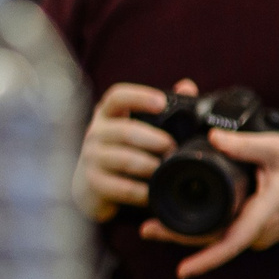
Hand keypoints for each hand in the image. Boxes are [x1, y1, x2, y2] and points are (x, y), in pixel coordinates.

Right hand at [74, 80, 183, 221]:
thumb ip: (162, 108)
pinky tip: (153, 192)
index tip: (161, 103)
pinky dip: (141, 191)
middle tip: (173, 147)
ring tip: (166, 169)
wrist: (91, 186)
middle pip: (125, 131)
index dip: (139, 97)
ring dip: (150, 165)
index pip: (117, 97)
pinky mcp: (92, 183)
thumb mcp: (137, 127)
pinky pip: (121, 187)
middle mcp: (95, 133)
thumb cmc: (122, 151)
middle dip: (154, 140)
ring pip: (125, 159)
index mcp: (107, 115)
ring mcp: (91, 158)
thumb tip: (187, 86)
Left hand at [142, 128, 278, 278]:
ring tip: (151, 226)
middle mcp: (259, 231)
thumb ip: (245, 145)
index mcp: (264, 214)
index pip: (233, 242)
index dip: (207, 259)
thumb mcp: (278, 149)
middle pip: (214, 242)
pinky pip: (223, 234)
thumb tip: (213, 137)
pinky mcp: (252, 232)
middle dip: (179, 239)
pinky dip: (200, 229)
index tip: (183, 271)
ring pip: (216, 239)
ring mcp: (256, 235)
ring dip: (185, 235)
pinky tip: (175, 220)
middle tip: (147, 229)